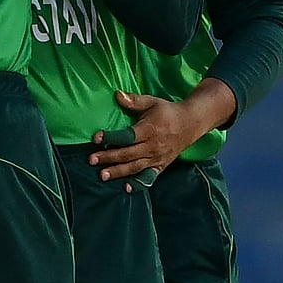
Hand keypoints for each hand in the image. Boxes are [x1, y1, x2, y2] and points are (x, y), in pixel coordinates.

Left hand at [88, 90, 209, 191]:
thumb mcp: (152, 102)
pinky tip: (126, 188)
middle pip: (128, 154)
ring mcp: (158, 158)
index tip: (96, 138)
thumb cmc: (168, 111)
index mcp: (149, 130)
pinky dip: (139, 184)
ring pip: (136, 167)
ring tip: (102, 176)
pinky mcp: (162, 166)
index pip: (127, 136)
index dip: (111, 137)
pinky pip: (149, 177)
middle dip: (109, 157)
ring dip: (118, 172)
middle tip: (91, 160)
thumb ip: (134, 100)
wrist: (192, 123)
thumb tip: (117, 94)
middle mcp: (153, 146)